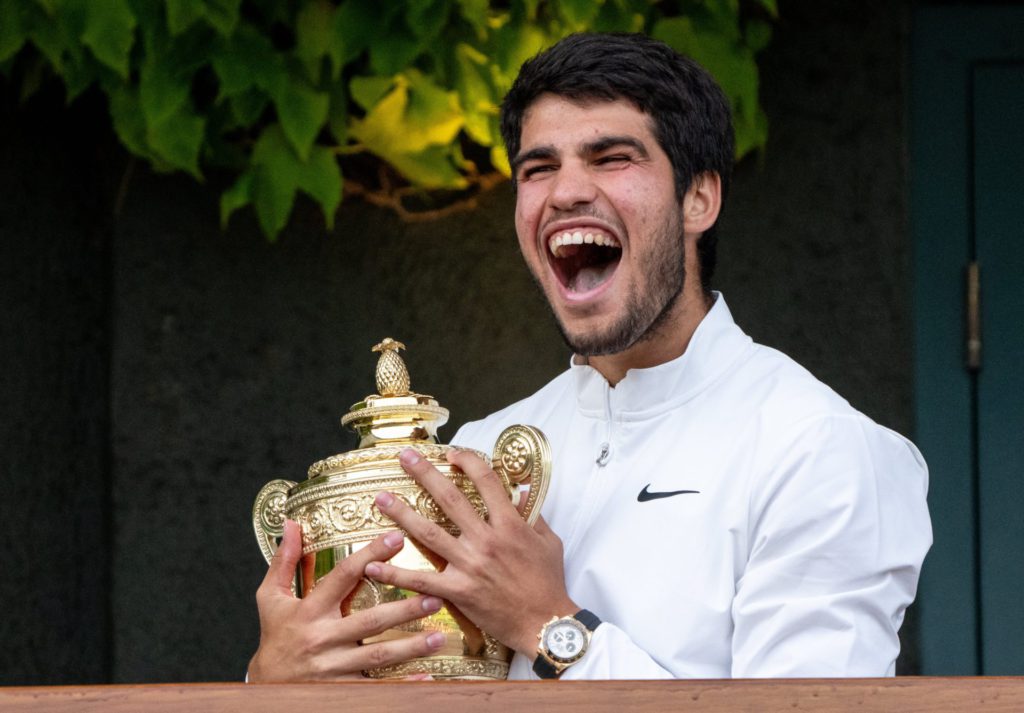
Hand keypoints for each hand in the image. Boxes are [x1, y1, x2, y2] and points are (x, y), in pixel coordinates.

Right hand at [247, 519, 446, 680]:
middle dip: (404, 610)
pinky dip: (403, 684)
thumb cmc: (274, 636)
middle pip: (370, 621)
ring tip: (440, 636)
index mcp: (309, 611)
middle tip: (435, 597)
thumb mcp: (270, 598)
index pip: (343, 577)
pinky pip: (377, 687)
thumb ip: (283, 561)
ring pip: (379, 656)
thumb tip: (291, 524)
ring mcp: (334, 667)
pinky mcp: (342, 689)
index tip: (398, 539)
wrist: (264, 690)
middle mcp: (323, 638)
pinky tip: (427, 675)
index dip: (370, 555)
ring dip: (412, 646)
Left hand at [365, 448, 576, 656]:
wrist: (545, 624)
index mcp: (510, 525)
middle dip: (425, 474)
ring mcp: (470, 565)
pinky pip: (422, 580)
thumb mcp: (549, 542)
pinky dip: (396, 573)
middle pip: (450, 499)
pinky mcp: (458, 591)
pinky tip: (374, 564)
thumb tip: (523, 490)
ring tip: (381, 499)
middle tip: (404, 457)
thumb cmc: (549, 582)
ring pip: (429, 533)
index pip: (486, 482)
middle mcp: (486, 540)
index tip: (453, 454)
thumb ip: (533, 515)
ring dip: (402, 514)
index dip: (468, 462)